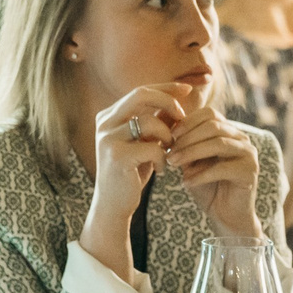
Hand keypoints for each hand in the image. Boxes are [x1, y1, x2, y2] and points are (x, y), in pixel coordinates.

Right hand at [82, 83, 191, 273]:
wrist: (114, 205)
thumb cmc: (131, 171)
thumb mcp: (143, 142)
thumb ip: (155, 121)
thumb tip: (178, 100)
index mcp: (109, 115)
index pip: (141, 91)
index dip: (166, 88)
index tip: (188, 89)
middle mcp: (104, 122)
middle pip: (141, 94)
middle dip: (168, 102)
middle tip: (183, 117)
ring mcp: (108, 139)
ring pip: (151, 122)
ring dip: (168, 136)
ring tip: (169, 152)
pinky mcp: (117, 157)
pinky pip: (153, 147)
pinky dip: (163, 158)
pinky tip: (161, 170)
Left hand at [165, 108, 263, 241]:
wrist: (226, 216)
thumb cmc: (207, 188)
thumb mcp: (192, 163)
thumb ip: (185, 147)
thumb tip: (166, 131)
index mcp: (229, 132)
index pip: (209, 114)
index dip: (188, 122)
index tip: (169, 136)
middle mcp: (242, 139)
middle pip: (213, 126)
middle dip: (187, 139)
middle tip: (169, 153)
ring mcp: (249, 155)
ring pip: (218, 144)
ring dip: (191, 153)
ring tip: (173, 164)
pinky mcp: (250, 172)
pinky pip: (222, 168)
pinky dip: (201, 175)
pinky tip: (186, 183)